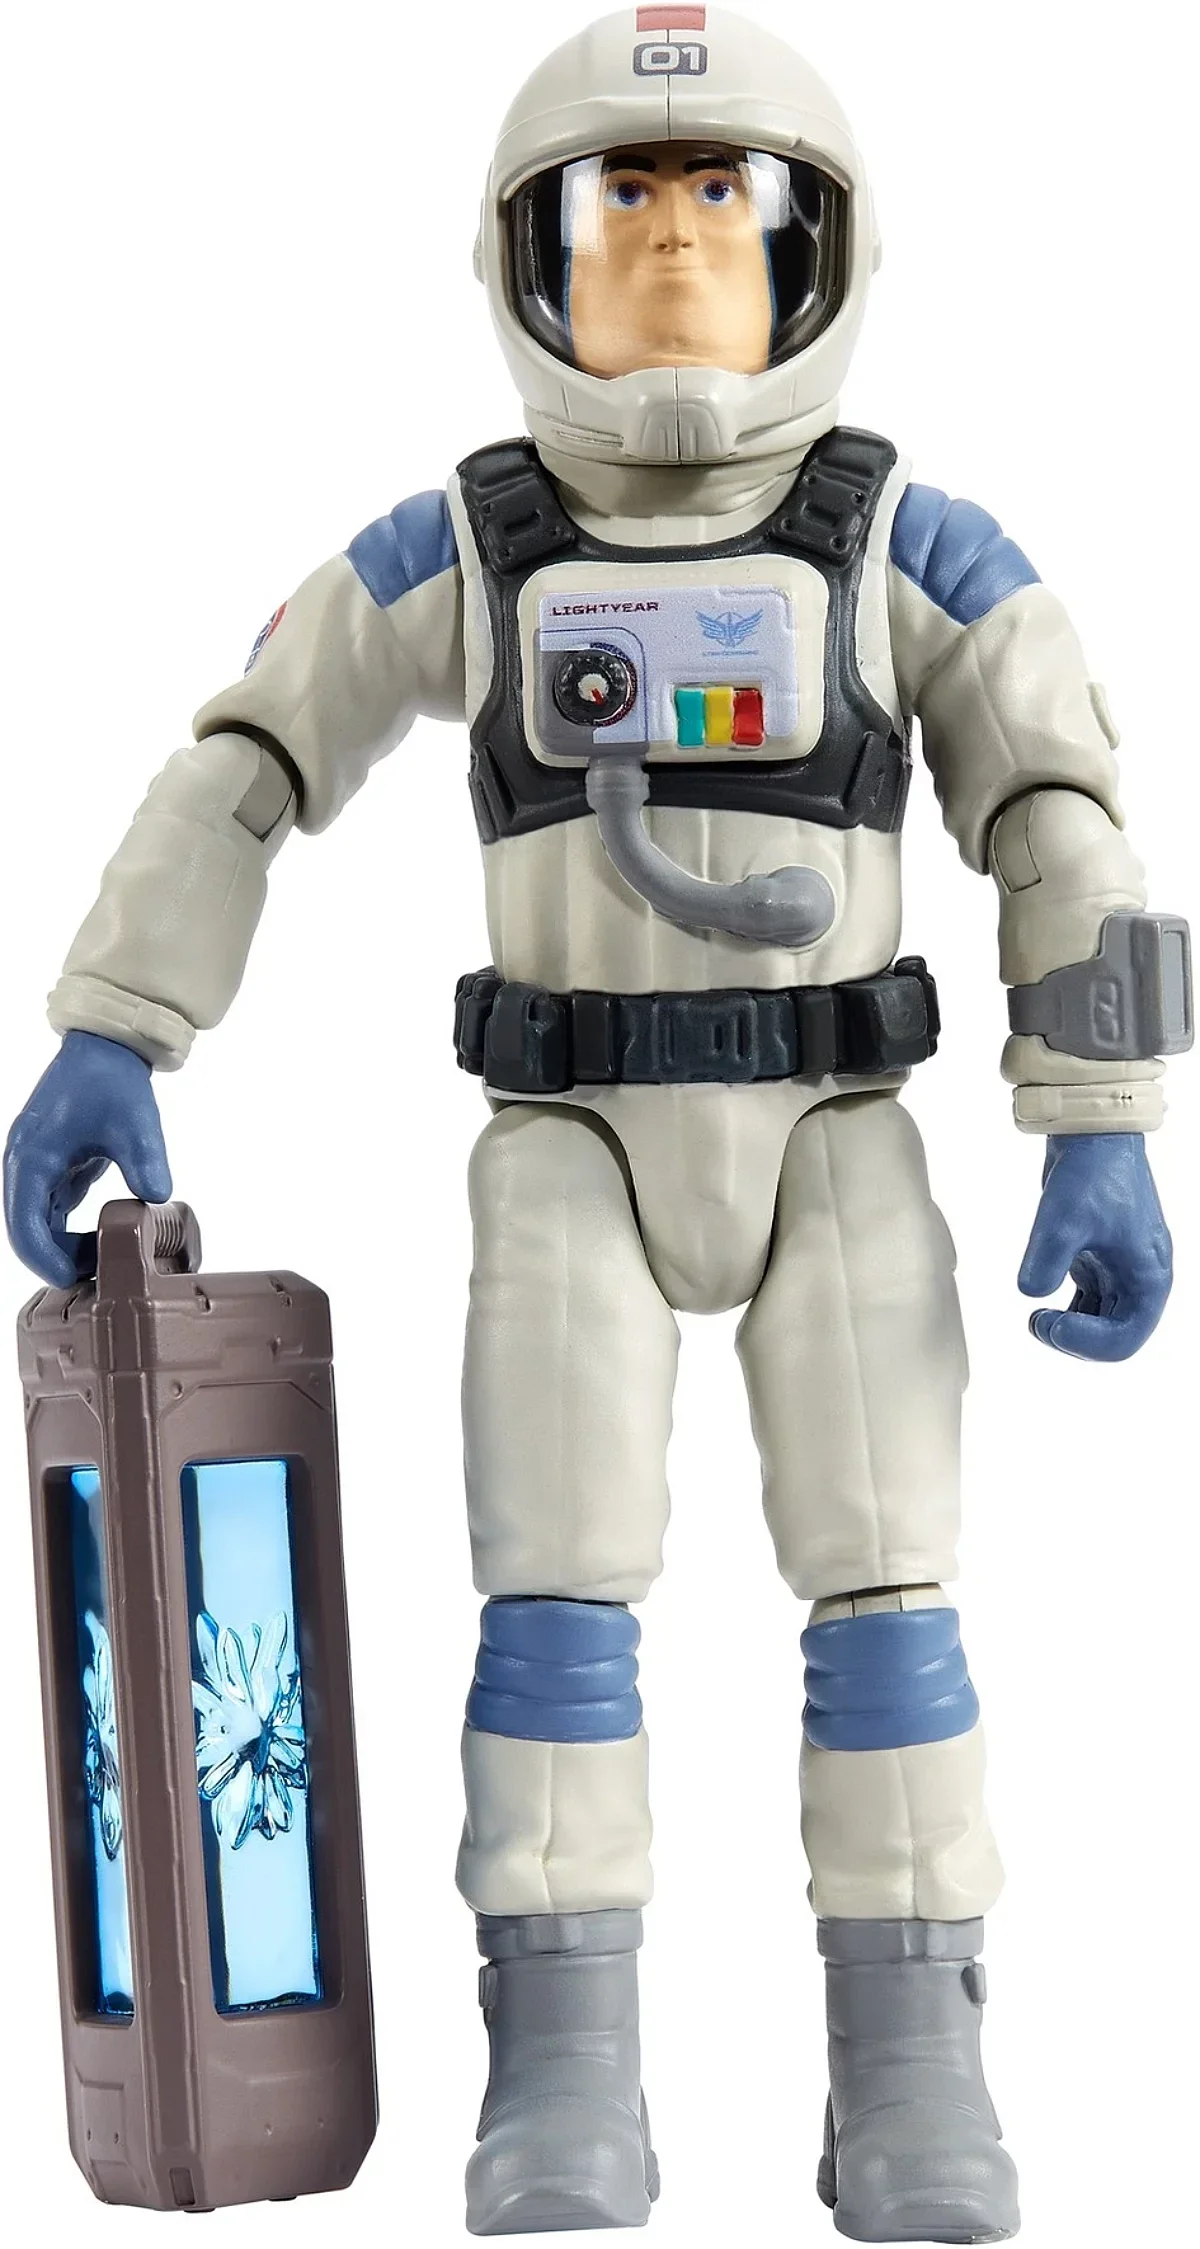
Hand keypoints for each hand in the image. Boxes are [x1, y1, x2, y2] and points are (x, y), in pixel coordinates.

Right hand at [4, 1031, 172, 1286]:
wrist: (106, 1047)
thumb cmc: (111, 1080)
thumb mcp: (135, 1123)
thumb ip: (145, 1162)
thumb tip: (157, 1198)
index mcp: (32, 1157)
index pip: (24, 1224)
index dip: (43, 1259)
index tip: (71, 1280)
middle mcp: (25, 1165)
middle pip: (27, 1230)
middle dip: (56, 1260)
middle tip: (99, 1277)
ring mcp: (36, 1166)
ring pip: (38, 1223)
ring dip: (63, 1247)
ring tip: (104, 1261)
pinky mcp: (52, 1166)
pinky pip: (52, 1210)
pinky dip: (69, 1231)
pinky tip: (101, 1239)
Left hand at [1018, 1131, 1171, 1361]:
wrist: (1092, 1136)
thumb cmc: (1091, 1174)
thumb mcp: (1063, 1220)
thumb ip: (1045, 1262)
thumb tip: (1031, 1295)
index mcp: (1149, 1277)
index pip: (1127, 1338)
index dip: (1087, 1344)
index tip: (1051, 1323)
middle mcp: (1141, 1278)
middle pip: (1116, 1336)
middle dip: (1077, 1340)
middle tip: (1038, 1323)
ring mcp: (1121, 1269)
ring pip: (1103, 1322)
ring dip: (1072, 1329)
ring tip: (1036, 1318)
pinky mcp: (1100, 1259)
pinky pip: (1091, 1302)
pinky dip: (1070, 1311)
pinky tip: (1042, 1304)